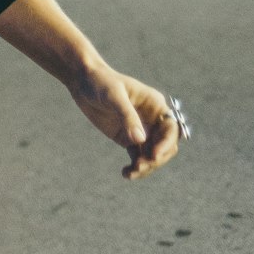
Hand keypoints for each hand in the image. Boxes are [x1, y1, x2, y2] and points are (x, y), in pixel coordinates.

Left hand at [70, 65, 181, 179]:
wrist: (82, 81)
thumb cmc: (100, 81)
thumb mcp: (113, 96)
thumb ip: (127, 116)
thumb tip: (140, 140)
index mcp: (154, 104)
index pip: (171, 128)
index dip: (166, 143)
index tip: (154, 156)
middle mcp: (152, 119)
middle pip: (165, 146)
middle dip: (155, 159)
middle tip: (139, 166)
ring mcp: (140, 130)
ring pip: (152, 155)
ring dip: (146, 166)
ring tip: (130, 173)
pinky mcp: (128, 138)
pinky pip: (138, 157)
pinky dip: (135, 167)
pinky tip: (126, 173)